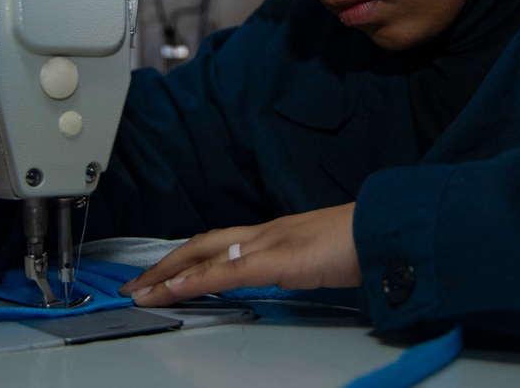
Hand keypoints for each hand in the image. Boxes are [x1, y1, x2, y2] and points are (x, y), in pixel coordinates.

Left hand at [120, 203, 360, 305]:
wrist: (384, 229)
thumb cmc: (359, 242)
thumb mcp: (319, 256)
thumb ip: (297, 264)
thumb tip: (288, 274)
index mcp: (274, 233)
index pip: (219, 241)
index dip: (187, 256)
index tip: (163, 272)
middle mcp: (264, 233)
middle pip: (201, 244)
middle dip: (164, 264)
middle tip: (136, 283)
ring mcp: (268, 244)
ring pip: (205, 256)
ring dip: (168, 274)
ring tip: (141, 290)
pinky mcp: (276, 260)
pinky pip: (225, 272)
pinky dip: (194, 281)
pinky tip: (172, 290)